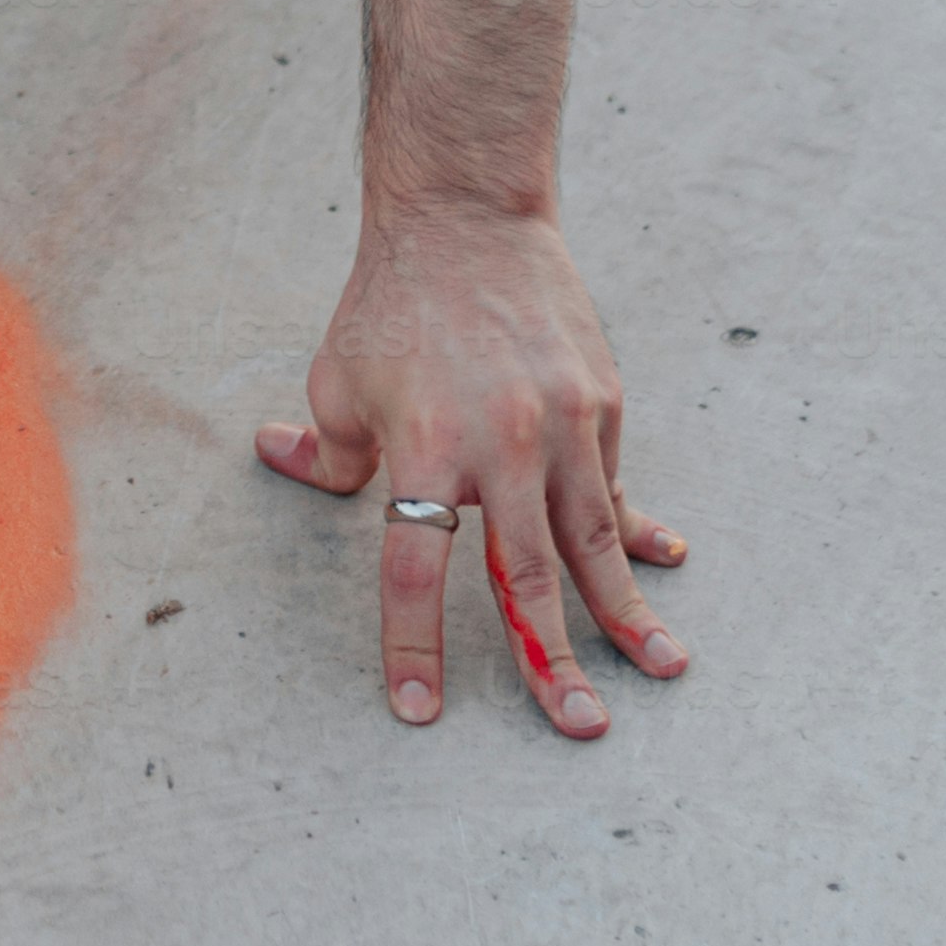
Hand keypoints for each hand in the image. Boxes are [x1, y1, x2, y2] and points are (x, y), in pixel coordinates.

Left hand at [257, 201, 685, 734]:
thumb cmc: (390, 303)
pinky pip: (614, 486)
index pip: (416, 569)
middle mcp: (500, 444)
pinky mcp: (600, 402)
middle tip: (580, 728)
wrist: (467, 217)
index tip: (419, 710)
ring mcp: (560, 424)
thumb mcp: (338, 377)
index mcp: (425, 448)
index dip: (413, 644)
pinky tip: (663, 564)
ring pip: (596, 541)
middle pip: (528, 576)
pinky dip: (636, 530)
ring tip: (663, 669)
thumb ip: (325, 447)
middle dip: (552, 660)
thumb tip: (282, 462)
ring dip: (628, 612)